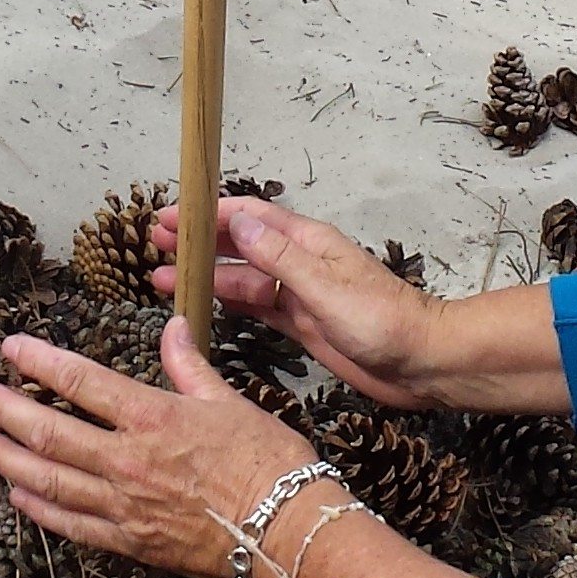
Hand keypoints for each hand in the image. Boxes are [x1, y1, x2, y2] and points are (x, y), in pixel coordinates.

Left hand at [0, 319, 307, 577]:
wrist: (287, 531)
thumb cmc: (269, 462)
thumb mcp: (230, 402)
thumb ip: (189, 367)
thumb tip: (171, 329)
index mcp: (153, 417)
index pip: (81, 382)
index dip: (39, 362)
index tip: (8, 348)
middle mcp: (128, 460)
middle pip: (49, 431)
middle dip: (3, 410)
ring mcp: (124, 506)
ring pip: (49, 479)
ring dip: (7, 458)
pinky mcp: (131, 543)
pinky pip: (72, 525)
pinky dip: (40, 509)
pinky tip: (17, 495)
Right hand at [154, 197, 442, 407]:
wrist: (421, 364)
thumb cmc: (384, 322)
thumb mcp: (327, 288)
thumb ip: (281, 259)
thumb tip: (239, 223)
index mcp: (308, 242)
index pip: (249, 218)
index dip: (208, 214)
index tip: (170, 216)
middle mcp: (300, 262)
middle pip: (239, 244)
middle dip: (198, 241)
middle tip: (155, 243)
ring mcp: (299, 294)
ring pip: (242, 278)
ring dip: (205, 276)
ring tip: (162, 279)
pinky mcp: (301, 323)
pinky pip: (256, 306)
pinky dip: (227, 303)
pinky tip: (203, 306)